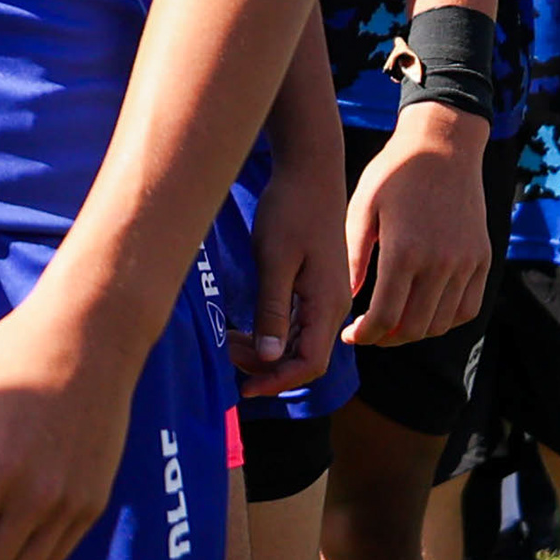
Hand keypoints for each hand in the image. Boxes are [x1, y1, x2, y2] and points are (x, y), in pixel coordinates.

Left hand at [243, 148, 349, 395]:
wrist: (310, 170)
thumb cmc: (290, 209)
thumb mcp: (274, 259)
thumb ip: (273, 310)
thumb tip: (270, 358)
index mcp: (327, 303)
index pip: (309, 363)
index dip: (278, 382)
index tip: (244, 389)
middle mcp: (333, 304)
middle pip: (304, 357)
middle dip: (266, 367)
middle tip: (226, 356)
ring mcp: (327, 295)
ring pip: (299, 341)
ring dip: (266, 350)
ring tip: (229, 341)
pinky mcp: (317, 284)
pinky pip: (297, 323)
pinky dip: (272, 332)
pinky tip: (245, 326)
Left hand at [342, 105, 493, 345]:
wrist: (443, 146)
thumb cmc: (394, 173)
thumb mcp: (362, 208)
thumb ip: (353, 258)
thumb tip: (346, 299)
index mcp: (404, 252)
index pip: (384, 317)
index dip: (364, 335)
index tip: (350, 336)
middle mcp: (439, 263)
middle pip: (414, 328)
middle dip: (386, 338)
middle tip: (369, 333)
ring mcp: (466, 263)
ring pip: (442, 323)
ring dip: (415, 332)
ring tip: (393, 324)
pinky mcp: (482, 260)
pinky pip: (468, 308)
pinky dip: (446, 320)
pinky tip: (425, 312)